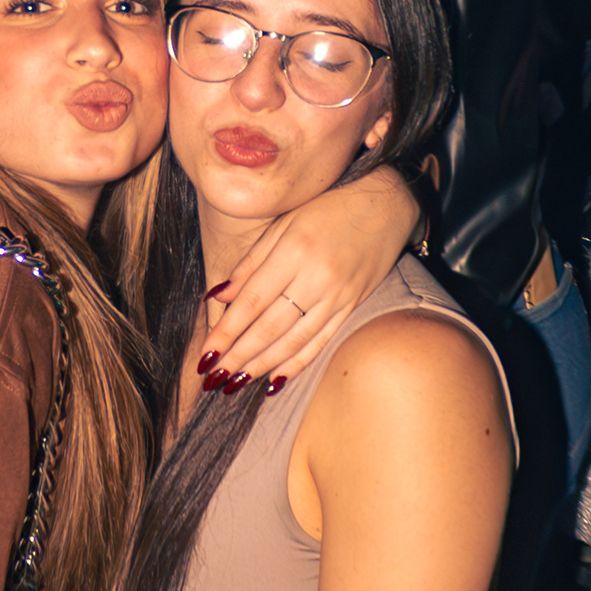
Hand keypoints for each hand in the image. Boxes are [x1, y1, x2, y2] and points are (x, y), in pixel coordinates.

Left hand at [199, 169, 419, 388]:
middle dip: (238, 356)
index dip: (226, 331)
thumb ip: (250, 263)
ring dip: (261, 366)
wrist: (385, 206)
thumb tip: (218, 296)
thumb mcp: (283, 224)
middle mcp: (316, 278)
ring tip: (235, 384)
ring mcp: (338, 296)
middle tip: (213, 378)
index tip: (205, 355)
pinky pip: (321, 341)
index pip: (252, 302)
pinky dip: (297, 364)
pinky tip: (275, 380)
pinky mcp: (353, 306)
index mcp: (294, 252)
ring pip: (294, 340)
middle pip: (270, 327)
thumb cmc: (326, 208)